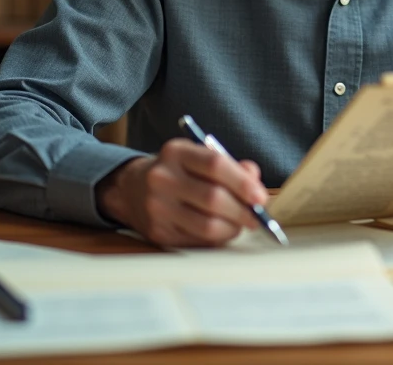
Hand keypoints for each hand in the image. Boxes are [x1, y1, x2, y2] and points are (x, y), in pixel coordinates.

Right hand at [96, 139, 268, 246]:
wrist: (132, 189)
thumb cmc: (178, 172)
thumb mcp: (199, 157)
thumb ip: (231, 166)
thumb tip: (255, 182)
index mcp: (176, 152)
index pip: (215, 165)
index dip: (242, 183)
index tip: (260, 197)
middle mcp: (163, 178)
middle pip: (213, 198)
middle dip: (242, 211)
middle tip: (257, 217)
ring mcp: (157, 207)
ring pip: (206, 225)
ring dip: (232, 228)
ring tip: (240, 224)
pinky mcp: (157, 232)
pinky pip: (197, 240)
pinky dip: (217, 238)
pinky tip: (221, 231)